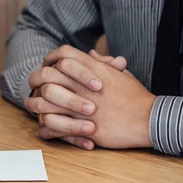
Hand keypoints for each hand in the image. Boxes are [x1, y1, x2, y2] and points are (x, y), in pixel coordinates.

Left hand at [39, 45, 155, 148]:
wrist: (148, 120)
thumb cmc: (136, 98)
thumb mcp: (120, 75)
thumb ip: (102, 63)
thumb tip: (89, 54)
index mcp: (93, 69)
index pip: (63, 54)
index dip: (50, 58)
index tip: (46, 66)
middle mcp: (83, 86)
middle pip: (46, 76)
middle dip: (35, 81)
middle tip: (33, 87)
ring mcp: (80, 106)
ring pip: (44, 103)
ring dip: (35, 106)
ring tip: (34, 108)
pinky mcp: (81, 127)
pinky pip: (53, 127)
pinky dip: (45, 128)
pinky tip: (43, 128)